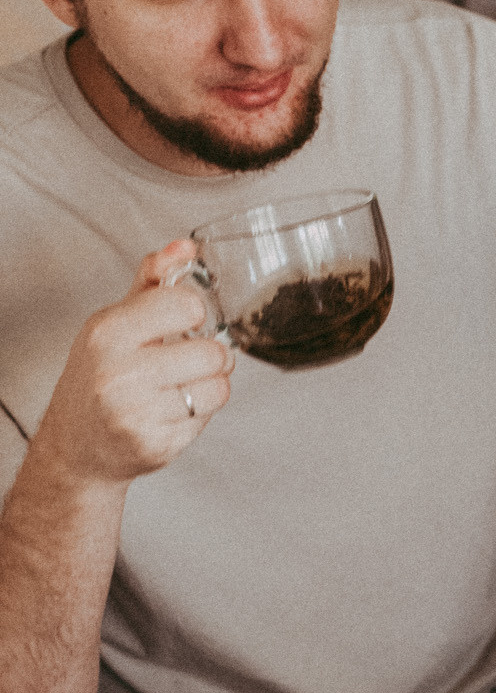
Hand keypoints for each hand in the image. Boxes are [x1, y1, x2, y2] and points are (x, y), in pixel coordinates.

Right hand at [35, 245, 232, 487]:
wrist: (77, 442)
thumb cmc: (101, 374)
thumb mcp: (116, 320)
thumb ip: (153, 280)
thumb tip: (186, 248)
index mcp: (109, 332)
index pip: (185, 304)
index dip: (195, 311)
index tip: (184, 321)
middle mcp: (120, 373)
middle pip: (212, 352)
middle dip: (209, 354)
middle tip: (187, 360)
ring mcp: (138, 413)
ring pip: (219, 386)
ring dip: (211, 384)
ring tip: (182, 385)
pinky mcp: (157, 445)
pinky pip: (209, 417)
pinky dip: (201, 412)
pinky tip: (173, 410)